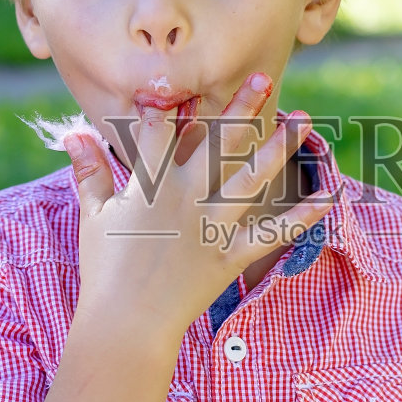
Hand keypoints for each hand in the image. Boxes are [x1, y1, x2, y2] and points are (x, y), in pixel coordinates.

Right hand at [63, 73, 335, 339]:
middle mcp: (186, 196)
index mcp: (150, 184)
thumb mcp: (93, 216)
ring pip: (252, 176)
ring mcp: (212, 224)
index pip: (160, 129)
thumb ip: (88, 171)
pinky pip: (274, 232)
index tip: (180, 79)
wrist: (126, 324)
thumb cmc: (105, 270)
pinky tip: (329, 195)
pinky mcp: (232, 253)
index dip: (168, 101)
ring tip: (303, 119)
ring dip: (280, 146)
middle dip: (242, 106)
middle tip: (265, 76)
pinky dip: (304, 217)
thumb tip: (73, 133)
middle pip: (218, 142)